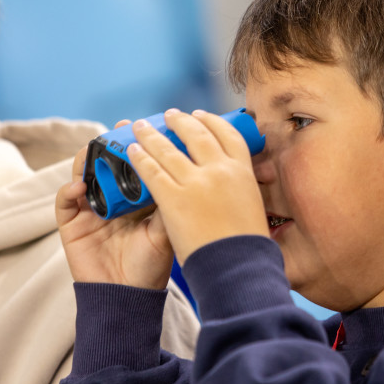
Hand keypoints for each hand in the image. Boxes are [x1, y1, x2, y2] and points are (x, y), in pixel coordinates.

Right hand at [55, 120, 173, 288]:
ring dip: (87, 160)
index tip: (149, 127)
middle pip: (108, 164)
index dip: (140, 147)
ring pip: (83, 175)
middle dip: (113, 145)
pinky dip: (69, 190)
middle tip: (121, 129)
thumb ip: (169, 204)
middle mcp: (114, 200)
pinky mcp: (72, 224)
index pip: (136, 165)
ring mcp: (91, 210)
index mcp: (138, 199)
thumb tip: (181, 172)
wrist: (127, 298)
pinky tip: (79, 186)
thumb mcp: (166, 232)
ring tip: (94, 150)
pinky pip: (64, 201)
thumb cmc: (150, 266)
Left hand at [126, 109, 268, 264]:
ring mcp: (196, 183)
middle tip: (170, 115)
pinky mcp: (173, 199)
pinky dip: (140, 159)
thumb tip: (231, 182)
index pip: (229, 135)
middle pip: (197, 134)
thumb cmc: (246, 245)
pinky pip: (152, 172)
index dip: (213, 122)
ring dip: (153, 134)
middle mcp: (221, 170)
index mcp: (243, 171)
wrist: (236, 268)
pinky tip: (132, 152)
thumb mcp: (250, 207)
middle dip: (181, 121)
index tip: (201, 117)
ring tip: (141, 126)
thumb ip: (238, 190)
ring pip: (168, 149)